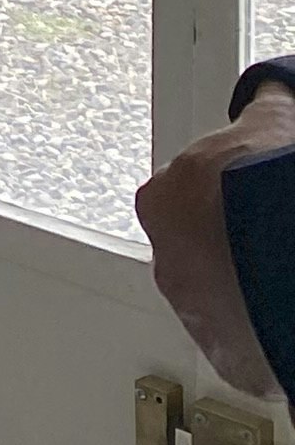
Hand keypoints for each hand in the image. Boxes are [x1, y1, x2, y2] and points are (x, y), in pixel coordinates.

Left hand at [136, 82, 294, 399]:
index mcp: (163, 203)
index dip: (229, 201)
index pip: (188, 202)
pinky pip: (248, 351)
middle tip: (277, 246)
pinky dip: (270, 341)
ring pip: (224, 304)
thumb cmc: (269, 185)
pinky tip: (293, 320)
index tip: (257, 205)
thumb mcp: (268, 128)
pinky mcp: (231, 359)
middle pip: (202, 255)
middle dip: (236, 251)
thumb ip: (263, 105)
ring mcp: (197, 314)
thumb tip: (269, 85)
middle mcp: (168, 261)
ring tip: (287, 282)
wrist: (288, 255)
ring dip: (252, 296)